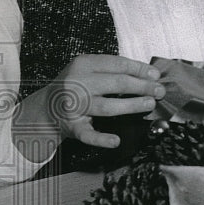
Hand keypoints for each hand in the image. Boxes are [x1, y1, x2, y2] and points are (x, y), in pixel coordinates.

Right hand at [34, 55, 164, 147]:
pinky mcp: (71, 126)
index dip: (139, 69)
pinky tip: (116, 141)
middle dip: (141, 87)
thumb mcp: (88, 70)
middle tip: (159, 91)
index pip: (117, 64)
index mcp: (83, 64)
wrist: (44, 108)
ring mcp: (73, 106)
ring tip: (149, 104)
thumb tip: (149, 75)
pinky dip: (101, 139)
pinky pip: (88, 134)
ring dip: (131, 106)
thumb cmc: (74, 87)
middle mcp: (77, 83)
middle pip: (116, 83)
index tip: (156, 75)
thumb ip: (114, 70)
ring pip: (107, 106)